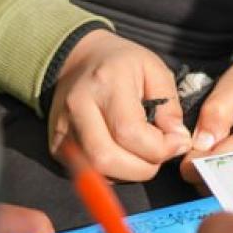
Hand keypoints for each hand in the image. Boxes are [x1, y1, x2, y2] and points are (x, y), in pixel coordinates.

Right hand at [50, 29, 190, 180]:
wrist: (79, 59)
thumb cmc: (121, 64)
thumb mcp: (155, 70)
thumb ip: (170, 106)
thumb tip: (177, 141)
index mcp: (105, 83)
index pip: (129, 132)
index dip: (160, 148)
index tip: (176, 142)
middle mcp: (78, 108)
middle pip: (106, 159)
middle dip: (143, 168)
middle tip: (159, 153)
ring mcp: (62, 128)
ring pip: (96, 172)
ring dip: (128, 173)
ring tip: (142, 153)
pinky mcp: (56, 145)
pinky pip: (88, 172)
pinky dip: (112, 172)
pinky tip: (123, 153)